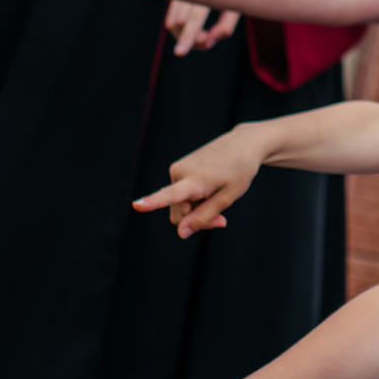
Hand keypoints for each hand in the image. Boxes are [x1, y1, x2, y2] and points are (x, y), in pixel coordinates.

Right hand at [133, 128, 265, 235]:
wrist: (242, 144)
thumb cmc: (239, 171)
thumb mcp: (228, 198)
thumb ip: (204, 217)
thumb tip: (180, 234)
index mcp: (195, 179)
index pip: (170, 195)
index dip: (152, 202)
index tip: (136, 205)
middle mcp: (179, 172)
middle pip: (179, 214)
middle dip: (196, 219)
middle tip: (222, 217)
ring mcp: (177, 169)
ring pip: (179, 206)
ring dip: (196, 208)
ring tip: (215, 195)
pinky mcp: (178, 168)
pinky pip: (181, 195)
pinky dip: (194, 199)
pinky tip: (210, 188)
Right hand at [164, 0, 241, 55]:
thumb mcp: (237, 4)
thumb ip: (226, 24)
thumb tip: (209, 41)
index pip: (193, 18)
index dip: (187, 37)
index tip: (180, 52)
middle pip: (178, 22)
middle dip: (188, 38)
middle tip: (205, 42)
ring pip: (172, 20)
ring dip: (184, 34)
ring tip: (203, 37)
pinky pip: (174, 15)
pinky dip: (182, 27)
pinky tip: (196, 30)